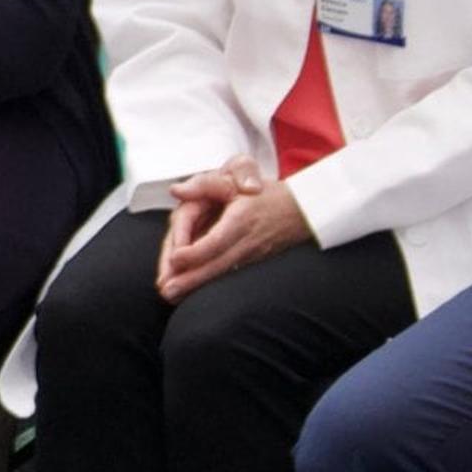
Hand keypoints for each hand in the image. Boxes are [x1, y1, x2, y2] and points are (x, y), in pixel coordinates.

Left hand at [155, 163, 309, 301]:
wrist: (304, 209)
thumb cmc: (266, 190)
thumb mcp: (239, 174)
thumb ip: (206, 183)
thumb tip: (177, 190)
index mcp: (241, 219)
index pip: (217, 239)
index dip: (197, 251)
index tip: (176, 258)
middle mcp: (246, 241)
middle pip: (216, 262)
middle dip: (191, 278)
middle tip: (167, 291)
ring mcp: (250, 253)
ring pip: (221, 271)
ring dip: (197, 285)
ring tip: (172, 297)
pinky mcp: (250, 260)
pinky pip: (228, 272)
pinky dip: (209, 282)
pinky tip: (191, 292)